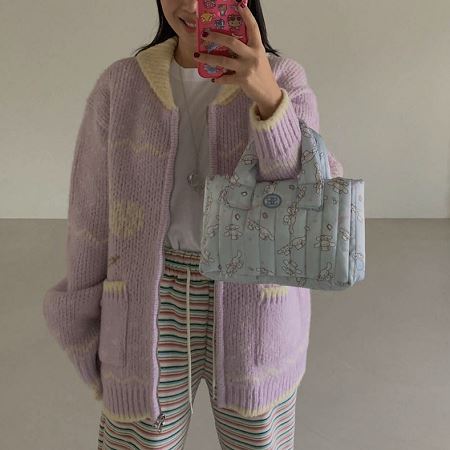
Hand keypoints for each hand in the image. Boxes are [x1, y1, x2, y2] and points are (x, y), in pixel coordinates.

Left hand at [194, 1, 282, 117]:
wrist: (269, 93)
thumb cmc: (262, 74)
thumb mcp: (259, 58)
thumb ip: (248, 50)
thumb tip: (230, 43)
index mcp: (257, 48)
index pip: (253, 28)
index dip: (246, 15)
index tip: (239, 4)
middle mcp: (253, 56)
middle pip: (232, 42)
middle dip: (216, 36)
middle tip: (204, 34)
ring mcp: (247, 68)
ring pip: (224, 60)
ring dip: (208, 58)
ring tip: (197, 55)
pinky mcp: (243, 80)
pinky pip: (226, 78)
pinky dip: (218, 79)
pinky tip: (213, 78)